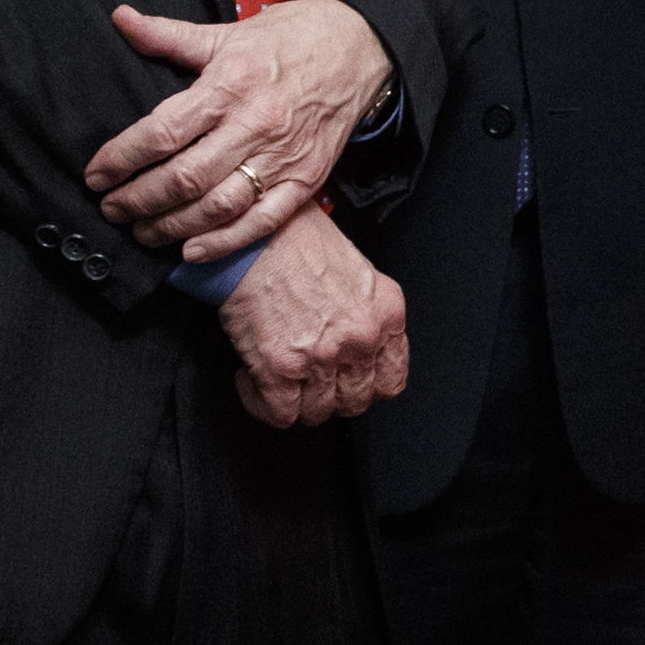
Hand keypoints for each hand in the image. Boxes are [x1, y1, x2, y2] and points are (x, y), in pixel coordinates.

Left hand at [88, 0, 393, 261]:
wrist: (358, 47)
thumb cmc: (288, 39)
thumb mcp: (226, 33)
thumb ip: (168, 35)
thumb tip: (120, 19)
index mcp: (229, 84)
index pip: (163, 132)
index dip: (123, 158)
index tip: (96, 174)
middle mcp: (254, 124)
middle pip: (184, 177)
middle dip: (139, 199)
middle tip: (111, 209)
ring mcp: (283, 157)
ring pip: (217, 205)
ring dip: (172, 225)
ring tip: (142, 231)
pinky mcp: (306, 179)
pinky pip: (261, 220)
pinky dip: (225, 241)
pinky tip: (192, 249)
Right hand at [217, 205, 407, 427]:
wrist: (257, 230)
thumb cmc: (298, 239)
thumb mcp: (358, 272)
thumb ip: (365, 312)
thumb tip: (353, 344)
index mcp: (385, 313)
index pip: (391, 379)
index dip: (365, 385)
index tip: (348, 381)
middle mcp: (360, 339)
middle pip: (354, 401)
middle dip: (329, 395)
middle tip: (307, 379)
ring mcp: (322, 356)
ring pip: (317, 413)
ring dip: (295, 401)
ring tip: (278, 377)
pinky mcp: (280, 367)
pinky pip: (280, 414)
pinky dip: (262, 404)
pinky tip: (253, 379)